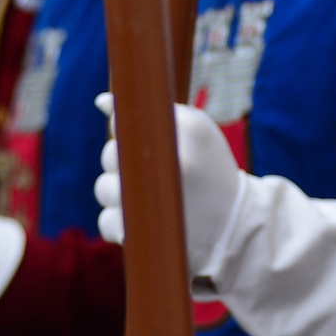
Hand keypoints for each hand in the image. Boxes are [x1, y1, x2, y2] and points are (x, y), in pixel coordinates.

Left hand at [93, 96, 246, 275]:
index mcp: (188, 130)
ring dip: (119, 193)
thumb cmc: (209, 169)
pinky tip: (145, 219)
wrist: (235, 224)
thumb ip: (152, 111)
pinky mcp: (142, 234)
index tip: (143, 143)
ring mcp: (155, 200)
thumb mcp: (195, 129)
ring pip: (104, 187)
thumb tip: (101, 101)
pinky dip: (119, 221)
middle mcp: (174, 162)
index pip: (126, 121)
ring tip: (151, 198)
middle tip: (155, 174)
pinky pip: (107, 220)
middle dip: (124, 163)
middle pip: (111, 154)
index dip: (125, 132)